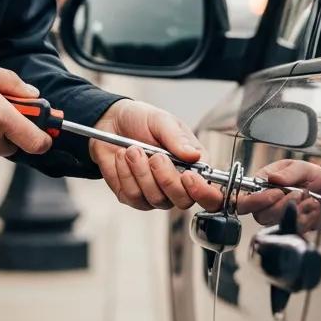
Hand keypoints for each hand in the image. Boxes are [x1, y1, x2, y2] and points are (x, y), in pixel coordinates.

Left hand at [90, 99, 205, 210]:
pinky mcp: (133, 197)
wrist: (110, 122)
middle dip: (166, 178)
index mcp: (193, 165)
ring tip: (132, 149)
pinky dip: (125, 174)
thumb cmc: (141, 120)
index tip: (188, 176)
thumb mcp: (161, 120)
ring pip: (156, 199)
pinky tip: (122, 157)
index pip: (210, 193)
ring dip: (141, 172)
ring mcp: (155, 193)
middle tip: (154, 155)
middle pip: (183, 200)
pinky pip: (133, 196)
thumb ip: (177, 138)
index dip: (203, 192)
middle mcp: (177, 184)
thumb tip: (195, 156)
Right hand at [224, 160, 320, 231]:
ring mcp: (279, 217)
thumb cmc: (312, 176)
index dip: (259, 200)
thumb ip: (288, 172)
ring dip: (297, 211)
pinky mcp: (292, 227)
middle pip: (261, 215)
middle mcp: (267, 203)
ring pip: (277, 223)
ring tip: (309, 199)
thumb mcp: (302, 167)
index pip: (247, 198)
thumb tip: (272, 178)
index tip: (278, 192)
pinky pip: (294, 229)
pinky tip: (313, 208)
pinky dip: (307, 218)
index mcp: (263, 185)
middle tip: (299, 192)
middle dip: (282, 205)